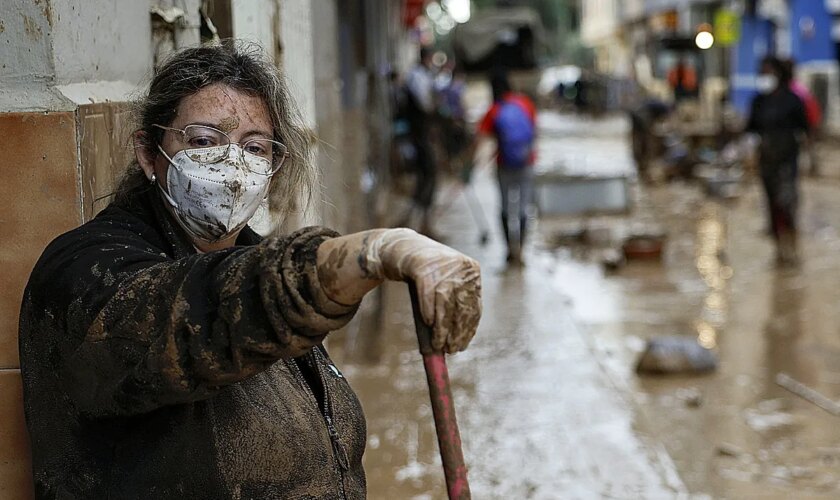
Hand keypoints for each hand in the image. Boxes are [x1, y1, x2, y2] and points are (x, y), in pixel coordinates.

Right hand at [363, 229, 480, 352]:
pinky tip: (428, 325)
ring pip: (445, 304)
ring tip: (438, 344)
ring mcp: (442, 266)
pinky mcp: (423, 268)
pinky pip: (428, 296)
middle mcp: (460, 267)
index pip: (474, 306)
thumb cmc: (427, 273)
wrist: (404, 248)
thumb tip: (457, 339)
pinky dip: (429, 313)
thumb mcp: (445, 284)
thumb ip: (454, 306)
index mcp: (471, 271)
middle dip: (456, 332)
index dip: (468, 329)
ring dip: (442, 328)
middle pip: (461, 306)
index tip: (462, 346)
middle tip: (450, 350)